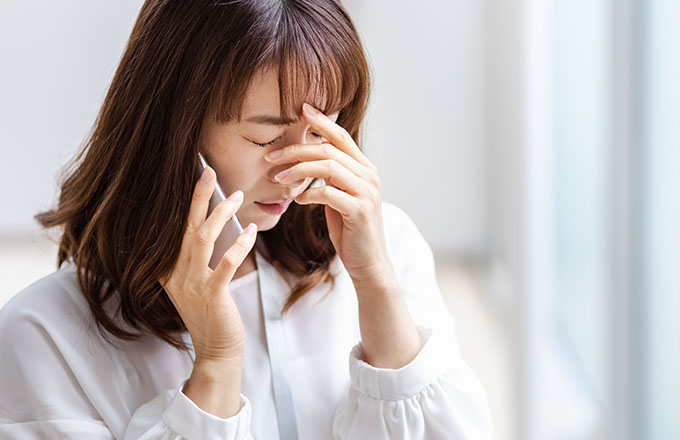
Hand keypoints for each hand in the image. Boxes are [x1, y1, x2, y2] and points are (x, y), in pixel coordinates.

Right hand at [159, 166, 256, 363]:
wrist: (216, 349)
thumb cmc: (210, 311)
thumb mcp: (195, 281)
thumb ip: (197, 255)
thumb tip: (214, 220)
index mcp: (166, 268)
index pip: (172, 228)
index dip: (183, 202)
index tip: (193, 177)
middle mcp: (174, 273)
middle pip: (184, 226)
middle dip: (197, 196)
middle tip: (208, 171)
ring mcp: (192, 284)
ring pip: (202, 238)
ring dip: (220, 213)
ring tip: (236, 195)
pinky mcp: (213, 294)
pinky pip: (227, 261)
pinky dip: (240, 243)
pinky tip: (251, 231)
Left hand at [265, 103, 391, 284]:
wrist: (368, 262)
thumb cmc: (350, 229)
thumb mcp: (339, 197)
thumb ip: (329, 177)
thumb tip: (304, 161)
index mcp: (364, 168)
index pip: (341, 137)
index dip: (321, 121)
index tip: (301, 110)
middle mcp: (369, 175)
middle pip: (329, 149)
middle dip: (297, 149)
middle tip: (272, 157)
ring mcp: (366, 192)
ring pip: (329, 167)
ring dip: (298, 170)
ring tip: (279, 179)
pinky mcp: (359, 211)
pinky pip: (329, 193)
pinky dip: (309, 193)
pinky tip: (297, 200)